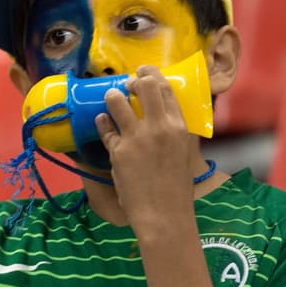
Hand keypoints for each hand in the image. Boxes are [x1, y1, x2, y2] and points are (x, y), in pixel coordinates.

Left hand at [95, 66, 195, 232]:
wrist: (164, 214)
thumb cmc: (177, 188)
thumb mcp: (185, 154)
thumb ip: (177, 133)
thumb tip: (168, 118)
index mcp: (180, 127)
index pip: (167, 89)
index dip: (153, 75)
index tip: (144, 72)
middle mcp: (160, 127)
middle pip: (145, 86)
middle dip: (133, 78)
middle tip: (126, 80)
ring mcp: (138, 137)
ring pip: (118, 101)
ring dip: (112, 96)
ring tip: (110, 96)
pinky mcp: (119, 150)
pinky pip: (105, 127)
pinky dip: (102, 122)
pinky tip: (100, 120)